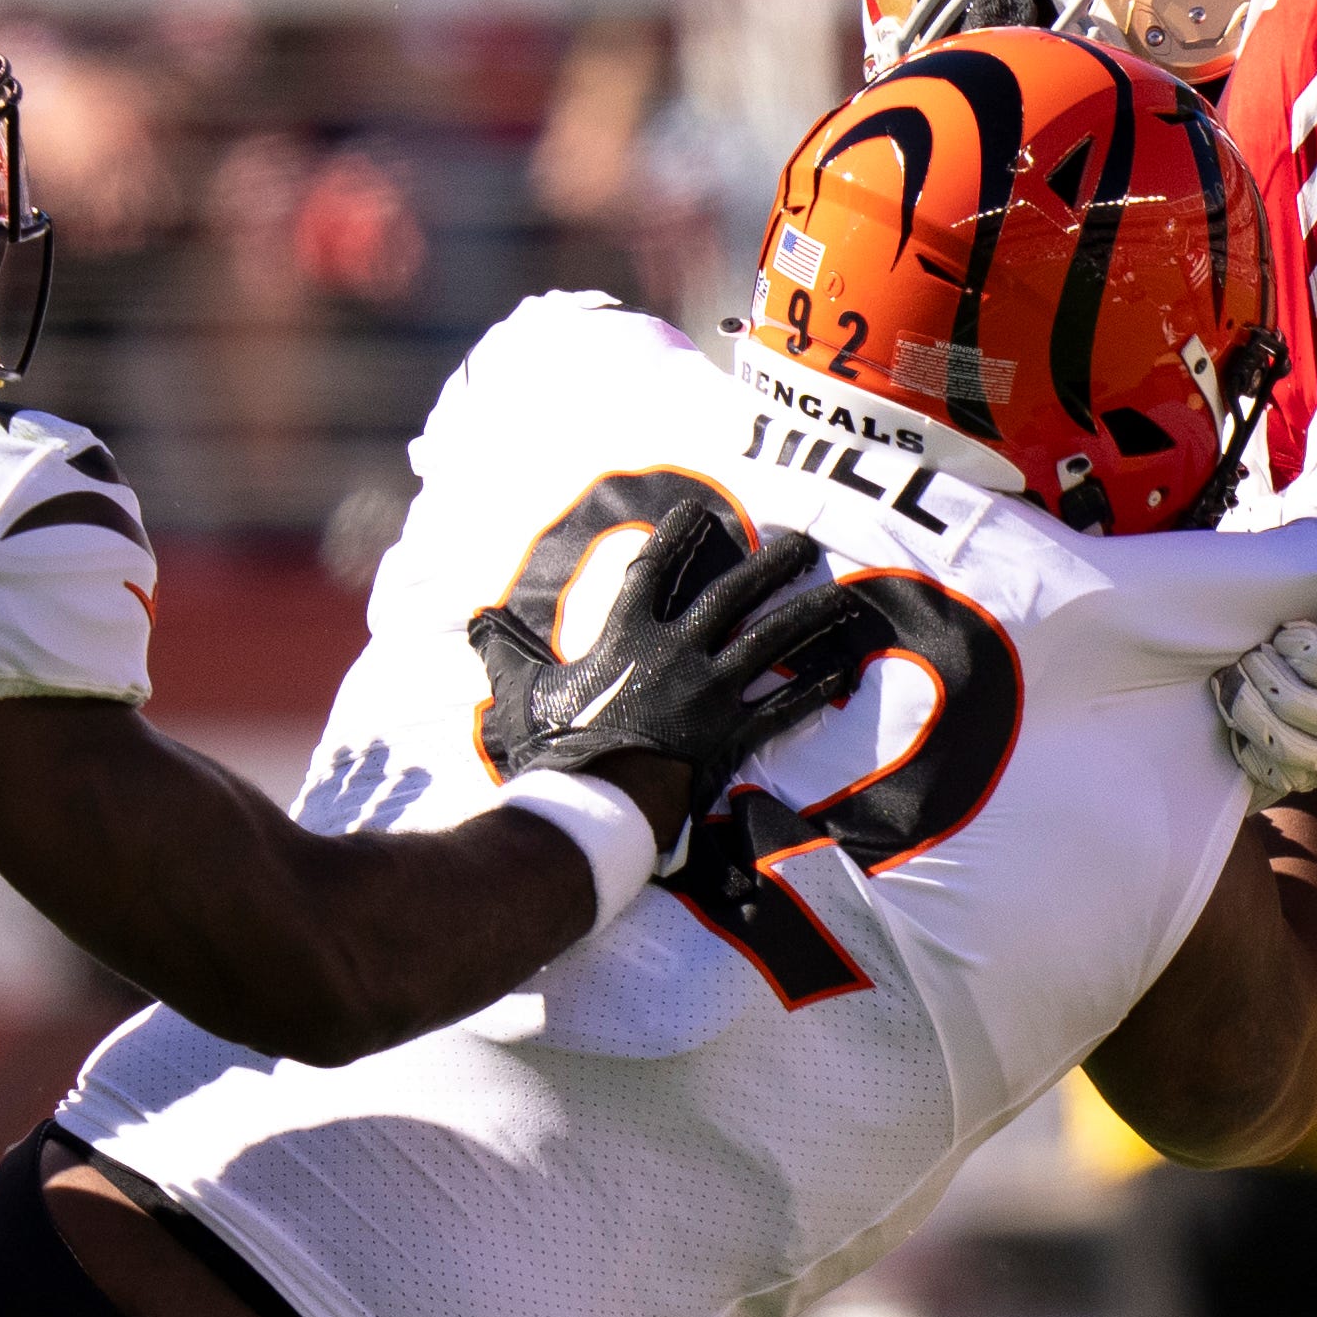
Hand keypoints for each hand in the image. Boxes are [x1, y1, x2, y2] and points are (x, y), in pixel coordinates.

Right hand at [469, 500, 877, 841]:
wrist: (593, 803)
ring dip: (808, 618)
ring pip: (769, 643)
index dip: (676, 540)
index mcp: (625, 636)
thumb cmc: (555, 748)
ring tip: (842, 599)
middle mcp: (675, 653)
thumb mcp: (521, 693)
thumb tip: (473, 621)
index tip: (699, 514)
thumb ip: (504, 652)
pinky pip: (782, 707)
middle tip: (802, 544)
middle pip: (731, 596)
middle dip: (768, 566)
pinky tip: (843, 673)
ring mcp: (709, 692)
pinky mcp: (731, 733)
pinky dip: (814, 691)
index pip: (653, 573)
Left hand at [1214, 583, 1316, 807]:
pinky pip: (1280, 776)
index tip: (1287, 632)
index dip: (1299, 646)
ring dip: (1249, 713)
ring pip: (1288, 748)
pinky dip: (1251, 751)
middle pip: (1303, 708)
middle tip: (1251, 653)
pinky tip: (1242, 718)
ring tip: (1233, 682)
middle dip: (1265, 676)